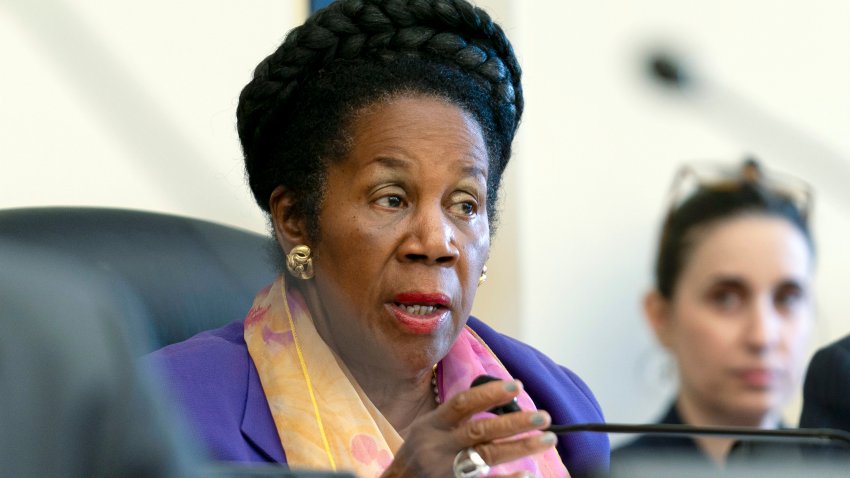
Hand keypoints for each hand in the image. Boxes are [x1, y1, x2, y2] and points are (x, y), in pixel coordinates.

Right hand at [381, 379, 556, 477]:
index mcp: (432, 426)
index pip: (462, 404)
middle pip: (480, 431)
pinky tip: (528, 474)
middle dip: (515, 422)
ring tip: (547, 438)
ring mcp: (446, 470)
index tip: (516, 386)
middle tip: (543, 416)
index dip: (490, 393)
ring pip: (488, 456)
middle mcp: (439, 447)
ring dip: (521, 447)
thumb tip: (492, 397)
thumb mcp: (426, 428)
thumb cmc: (416, 454)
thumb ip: (453, 416)